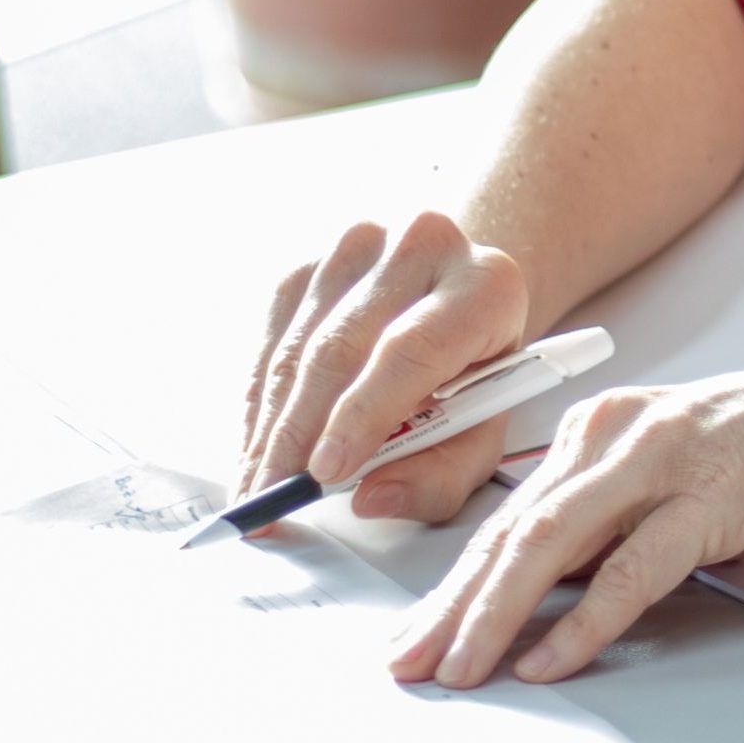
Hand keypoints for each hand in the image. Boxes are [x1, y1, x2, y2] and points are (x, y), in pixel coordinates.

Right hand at [238, 211, 530, 522]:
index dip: (363, 412)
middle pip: (344, 346)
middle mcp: (424, 244)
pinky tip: (258, 443)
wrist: (458, 298)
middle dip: (301, 432)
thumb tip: (372, 499)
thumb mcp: (481, 432)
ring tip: (258, 483)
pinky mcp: (312, 261)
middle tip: (275, 494)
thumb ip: (440, 475)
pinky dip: (260, 399)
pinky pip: (272, 337)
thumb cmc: (474, 373)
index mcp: (485, 284)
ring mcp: (361, 244)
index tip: (325, 471)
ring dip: (271, 423)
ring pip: (299, 344)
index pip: (412, 348)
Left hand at [387, 341, 743, 686]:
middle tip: (409, 664)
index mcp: (608, 426)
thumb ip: (618, 518)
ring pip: (554, 542)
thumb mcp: (681, 472)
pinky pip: (632, 566)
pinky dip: (583, 618)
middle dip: (452, 605)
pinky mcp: (714, 495)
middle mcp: (622, 433)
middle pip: (514, 529)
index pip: (511, 513)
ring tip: (461, 668)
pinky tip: (551, 657)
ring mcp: (666, 460)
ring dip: (497, 613)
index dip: (457, 580)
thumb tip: (551, 587)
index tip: (418, 633)